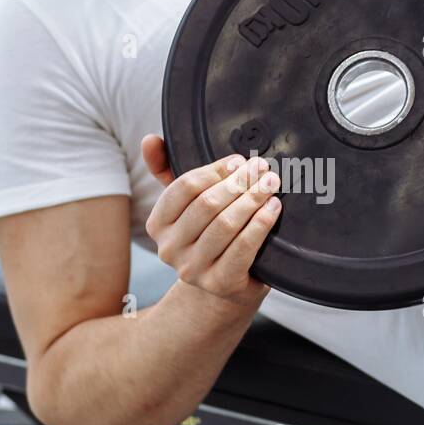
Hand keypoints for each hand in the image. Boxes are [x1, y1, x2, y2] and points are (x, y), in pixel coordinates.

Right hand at [141, 134, 280, 307]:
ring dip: (252, 199)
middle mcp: (169, 249)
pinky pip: (243, 248)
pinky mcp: (220, 283)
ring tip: (270, 183)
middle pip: (207, 205)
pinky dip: (261, 224)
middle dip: (239, 182)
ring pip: (226, 225)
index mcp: (157, 224)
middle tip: (261, 168)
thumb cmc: (207, 234)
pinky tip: (273, 208)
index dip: (214, 170)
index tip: (238, 161)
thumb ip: (168, 170)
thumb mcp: (187, 205)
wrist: (226, 284)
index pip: (183, 188)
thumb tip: (150, 139)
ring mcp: (193, 269)